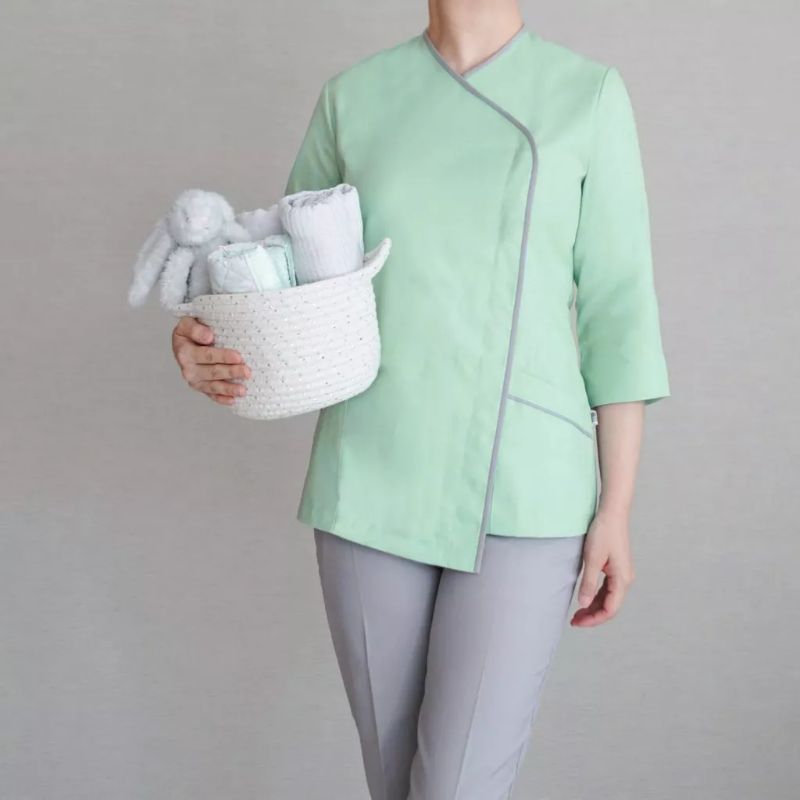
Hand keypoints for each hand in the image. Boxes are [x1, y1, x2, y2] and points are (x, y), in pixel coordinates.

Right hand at [171, 316, 250, 405]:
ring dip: (229, 389)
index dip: (223, 357)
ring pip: (213, 386)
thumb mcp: (187, 323)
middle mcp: (188, 369)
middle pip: (213, 372)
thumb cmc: (191, 330)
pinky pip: (211, 395)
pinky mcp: (201, 387)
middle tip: (247, 372)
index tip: (239, 357)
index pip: (207, 356)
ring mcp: (194, 380)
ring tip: (243, 390)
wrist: (186, 341)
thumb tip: (208, 337)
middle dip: (231, 373)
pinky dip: (222, 399)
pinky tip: (233, 401)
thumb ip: (195, 328)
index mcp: (185, 352)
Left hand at [570, 510, 634, 627]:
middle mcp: (625, 579)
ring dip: (594, 607)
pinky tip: (585, 598)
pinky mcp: (616, 568)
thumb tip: (583, 604)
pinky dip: (596, 596)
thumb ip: (588, 583)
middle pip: (610, 606)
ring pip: (608, 598)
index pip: (610, 609)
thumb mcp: (592, 559)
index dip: (594, 619)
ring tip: (577, 612)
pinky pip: (607, 588)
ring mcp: (621, 574)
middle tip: (574, 620)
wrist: (612, 513)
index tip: (577, 622)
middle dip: (592, 616)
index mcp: (622, 579)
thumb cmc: (603, 532)